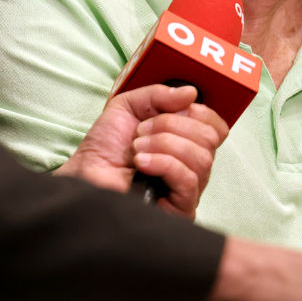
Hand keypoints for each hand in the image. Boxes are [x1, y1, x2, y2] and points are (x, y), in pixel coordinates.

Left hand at [55, 83, 227, 217]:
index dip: (196, 113)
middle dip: (170, 126)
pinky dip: (164, 164)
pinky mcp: (181, 208)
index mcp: (187, 141)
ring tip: (136, 149)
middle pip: (209, 138)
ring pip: (202, 158)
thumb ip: (158, 95)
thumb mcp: (128, 106)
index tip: (166, 111)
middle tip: (140, 132)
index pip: (216, 126)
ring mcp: (189, 188)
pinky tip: (141, 164)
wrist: (85, 175)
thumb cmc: (105, 147)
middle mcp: (193, 165)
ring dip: (164, 144)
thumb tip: (191, 93)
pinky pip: (189, 179)